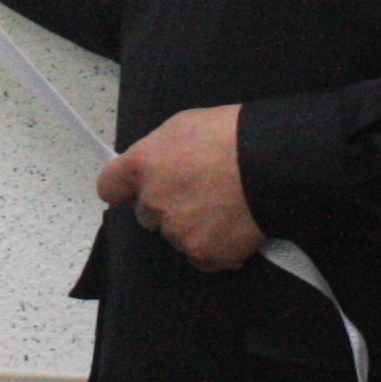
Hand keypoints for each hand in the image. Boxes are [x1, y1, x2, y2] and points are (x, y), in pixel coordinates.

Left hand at [99, 105, 263, 271]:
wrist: (271, 163)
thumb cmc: (232, 136)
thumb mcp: (183, 125)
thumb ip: (158, 151)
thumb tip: (153, 165)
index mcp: (142, 166)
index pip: (109, 187)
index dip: (123, 189)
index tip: (133, 190)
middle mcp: (152, 203)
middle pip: (147, 214)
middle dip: (166, 206)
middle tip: (199, 191)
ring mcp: (177, 232)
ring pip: (176, 235)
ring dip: (193, 226)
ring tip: (224, 205)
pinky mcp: (203, 254)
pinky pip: (201, 256)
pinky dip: (215, 246)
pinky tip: (233, 225)